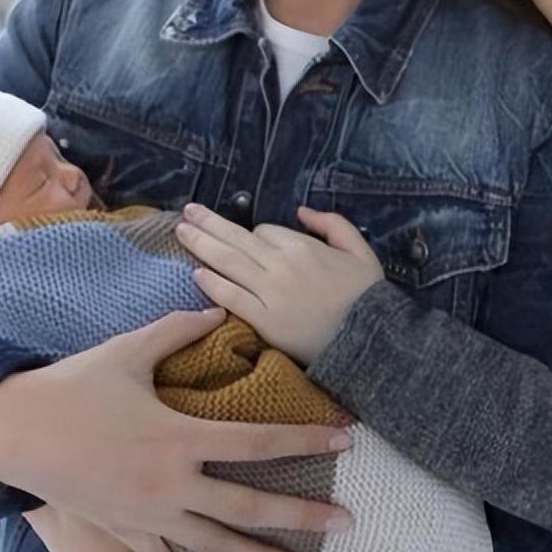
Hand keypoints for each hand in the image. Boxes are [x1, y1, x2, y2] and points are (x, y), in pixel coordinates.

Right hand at [0, 309, 353, 551]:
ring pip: (216, 546)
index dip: (306, 439)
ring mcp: (148, 517)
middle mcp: (170, 485)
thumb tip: (218, 307)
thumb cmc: (76, 386)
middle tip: (347, 518)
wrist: (13, 434)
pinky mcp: (126, 532)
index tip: (345, 439)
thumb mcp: (130, 349)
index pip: (258, 442)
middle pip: (249, 506)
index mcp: (179, 438)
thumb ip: (180, 328)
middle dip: (303, 514)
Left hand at [176, 204, 383, 363]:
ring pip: (227, 263)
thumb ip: (333, 224)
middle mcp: (281, 265)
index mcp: (303, 246)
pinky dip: (212, 284)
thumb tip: (301, 211)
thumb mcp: (359, 250)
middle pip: (236, 239)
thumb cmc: (366, 295)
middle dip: (208, 223)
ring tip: (181, 232)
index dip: (256, 234)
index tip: (255, 242)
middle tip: (187, 212)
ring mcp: (270, 293)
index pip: (265, 231)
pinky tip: (195, 273)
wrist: (370, 340)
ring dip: (201, 244)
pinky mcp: (264, 320)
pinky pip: (232, 297)